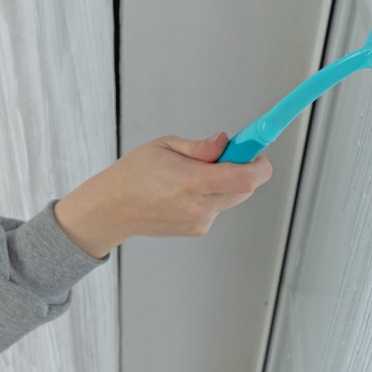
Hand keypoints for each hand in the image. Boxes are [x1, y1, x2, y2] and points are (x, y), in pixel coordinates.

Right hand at [53, 132, 271, 258]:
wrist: (112, 210)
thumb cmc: (134, 173)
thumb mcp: (165, 146)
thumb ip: (201, 147)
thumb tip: (226, 141)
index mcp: (192, 182)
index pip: (245, 178)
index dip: (259, 165)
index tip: (257, 153)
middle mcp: (200, 206)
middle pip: (246, 188)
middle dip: (244, 169)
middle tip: (226, 155)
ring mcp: (200, 221)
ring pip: (233, 197)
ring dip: (227, 182)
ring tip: (196, 174)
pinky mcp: (199, 230)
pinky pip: (219, 207)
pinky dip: (213, 195)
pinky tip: (186, 192)